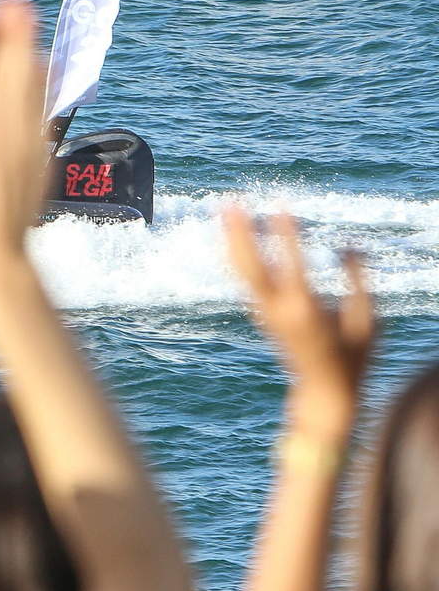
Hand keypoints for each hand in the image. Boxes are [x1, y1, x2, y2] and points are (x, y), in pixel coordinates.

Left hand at [224, 209, 373, 437]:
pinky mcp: (260, 313)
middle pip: (251, 266)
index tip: (280, 204)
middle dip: (240, 233)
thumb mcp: (366, 320)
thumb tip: (349, 245)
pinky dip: (234, 255)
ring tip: (224, 206)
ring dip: (231, 238)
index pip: (291, 264)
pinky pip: (243, 278)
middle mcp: (278, 310)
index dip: (285, 234)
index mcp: (306, 311)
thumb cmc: (352, 355)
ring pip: (241, 271)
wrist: (322, 390)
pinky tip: (228, 233)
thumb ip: (358, 281)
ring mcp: (264, 312)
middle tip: (231, 201)